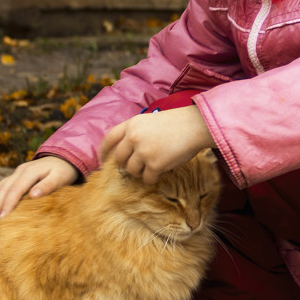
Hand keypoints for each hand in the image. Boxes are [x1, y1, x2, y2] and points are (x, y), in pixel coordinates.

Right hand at [0, 156, 79, 221]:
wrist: (64, 158)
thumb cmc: (64, 171)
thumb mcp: (60, 178)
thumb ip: (48, 186)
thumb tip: (33, 196)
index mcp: (30, 172)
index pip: (16, 190)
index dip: (8, 204)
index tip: (1, 218)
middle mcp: (20, 171)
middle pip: (4, 189)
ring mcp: (16, 173)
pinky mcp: (15, 176)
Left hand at [100, 106, 215, 183]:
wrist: (195, 126)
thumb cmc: (177, 123)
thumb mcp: (151, 120)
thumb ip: (136, 132)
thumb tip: (126, 151)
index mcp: (132, 124)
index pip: (109, 139)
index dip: (103, 152)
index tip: (103, 160)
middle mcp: (134, 137)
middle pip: (119, 159)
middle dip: (125, 165)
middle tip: (135, 167)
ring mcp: (143, 152)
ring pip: (132, 171)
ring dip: (141, 172)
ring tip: (153, 166)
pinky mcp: (154, 164)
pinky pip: (147, 178)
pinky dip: (153, 178)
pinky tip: (162, 171)